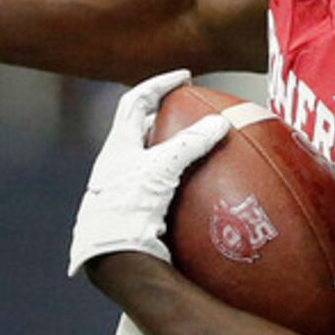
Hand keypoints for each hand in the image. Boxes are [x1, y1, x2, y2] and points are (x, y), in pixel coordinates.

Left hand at [67, 70, 221, 278]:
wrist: (111, 257)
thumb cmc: (129, 206)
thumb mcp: (163, 168)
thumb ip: (191, 143)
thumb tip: (222, 122)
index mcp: (116, 146)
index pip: (135, 101)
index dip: (159, 84)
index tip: (184, 77)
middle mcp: (115, 166)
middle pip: (140, 130)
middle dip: (165, 117)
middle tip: (190, 110)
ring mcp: (123, 191)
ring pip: (148, 161)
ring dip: (172, 152)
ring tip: (198, 150)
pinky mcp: (134, 215)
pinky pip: (159, 189)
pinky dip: (179, 184)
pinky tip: (199, 194)